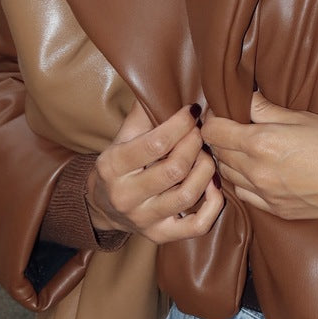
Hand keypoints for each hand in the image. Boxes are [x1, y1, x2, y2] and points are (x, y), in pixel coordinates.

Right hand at [85, 101, 223, 243]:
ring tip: (207, 155)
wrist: (103, 207)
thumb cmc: (121, 164)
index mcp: (112, 166)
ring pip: (188, 195)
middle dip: (196, 145)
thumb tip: (161, 82)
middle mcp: (125, 196)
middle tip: (202, 133)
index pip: (155, 143)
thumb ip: (142, 114)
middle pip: (174, 169)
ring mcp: (144, 220)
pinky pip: (197, 225)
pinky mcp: (161, 235)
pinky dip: (214, 204)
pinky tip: (214, 185)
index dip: (180, 124)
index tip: (192, 112)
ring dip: (206, 169)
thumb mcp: (122, 137)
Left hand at [201, 93, 317, 220]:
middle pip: (218, 154)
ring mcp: (264, 194)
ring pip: (228, 176)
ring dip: (229, 161)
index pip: (214, 132)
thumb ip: (264, 109)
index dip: (214, 120)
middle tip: (232, 128)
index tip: (223, 114)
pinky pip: (245, 195)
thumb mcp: (300, 117)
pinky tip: (254, 172)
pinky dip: (242, 182)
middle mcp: (256, 171)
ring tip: (243, 150)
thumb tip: (244, 99)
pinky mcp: (275, 209)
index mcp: (260, 144)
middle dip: (221, 139)